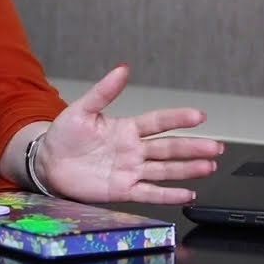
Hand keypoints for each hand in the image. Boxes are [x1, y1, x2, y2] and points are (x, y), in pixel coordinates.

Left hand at [36, 64, 223, 203]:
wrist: (47, 163)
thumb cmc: (64, 136)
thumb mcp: (81, 109)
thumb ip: (104, 91)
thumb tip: (122, 68)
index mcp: (126, 129)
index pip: (158, 122)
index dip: (178, 118)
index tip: (199, 115)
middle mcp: (133, 150)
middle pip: (168, 148)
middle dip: (193, 147)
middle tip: (216, 147)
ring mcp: (130, 171)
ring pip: (165, 170)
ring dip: (188, 169)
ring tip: (209, 167)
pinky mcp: (123, 190)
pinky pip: (150, 193)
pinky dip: (169, 195)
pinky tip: (188, 194)